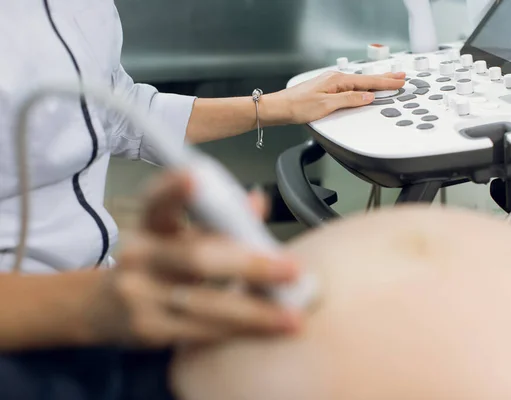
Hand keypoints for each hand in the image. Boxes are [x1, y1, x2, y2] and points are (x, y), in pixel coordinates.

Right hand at [89, 172, 301, 347]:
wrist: (104, 307)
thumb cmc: (157, 265)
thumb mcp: (179, 235)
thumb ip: (219, 220)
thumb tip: (257, 201)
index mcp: (151, 224)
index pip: (158, 199)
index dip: (174, 187)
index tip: (194, 174)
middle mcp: (139, 254)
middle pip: (197, 256)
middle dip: (251, 264)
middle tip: (292, 269)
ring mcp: (138, 293)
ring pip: (203, 301)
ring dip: (254, 311)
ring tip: (291, 315)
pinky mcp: (145, 329)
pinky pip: (199, 331)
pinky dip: (237, 331)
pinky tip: (264, 330)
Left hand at [266, 71, 405, 124]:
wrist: (279, 108)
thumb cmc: (298, 106)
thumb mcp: (327, 105)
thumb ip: (349, 100)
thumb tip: (368, 97)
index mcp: (337, 80)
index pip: (367, 82)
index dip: (385, 83)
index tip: (399, 81)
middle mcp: (335, 79)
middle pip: (365, 79)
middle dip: (384, 79)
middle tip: (400, 77)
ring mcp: (331, 84)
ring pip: (359, 83)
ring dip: (374, 82)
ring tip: (388, 81)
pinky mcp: (327, 91)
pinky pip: (351, 87)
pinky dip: (362, 87)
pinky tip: (365, 89)